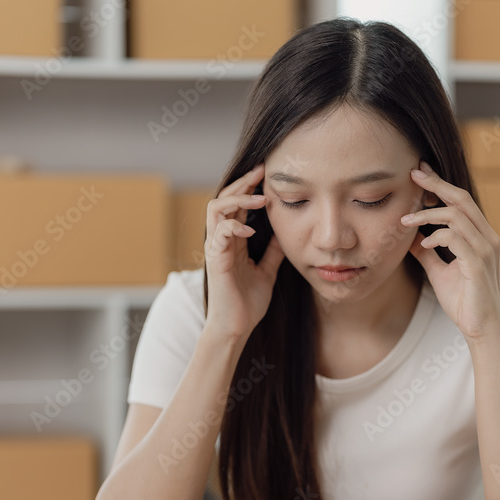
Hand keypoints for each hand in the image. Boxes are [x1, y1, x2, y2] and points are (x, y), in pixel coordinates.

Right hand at [204, 163, 284, 340]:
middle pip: (224, 198)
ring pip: (216, 208)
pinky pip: (219, 232)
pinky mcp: (215, 260)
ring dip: (238, 199)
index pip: (236, 204)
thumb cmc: (248, 303)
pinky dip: (234, 225)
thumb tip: (283, 232)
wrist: (236, 327)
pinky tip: (251, 229)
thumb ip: (272, 251)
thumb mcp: (267, 270)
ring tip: (259, 198)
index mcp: (232, 240)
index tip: (268, 175)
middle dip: (242, 183)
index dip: (249, 187)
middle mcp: (221, 240)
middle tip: (261, 172)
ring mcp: (216, 248)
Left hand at [401, 161, 499, 344]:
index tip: (419, 173)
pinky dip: (436, 236)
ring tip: (405, 221)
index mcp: (481, 236)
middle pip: (461, 199)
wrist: (480, 329)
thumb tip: (410, 238)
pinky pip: (455, 238)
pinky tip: (422, 244)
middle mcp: (487, 237)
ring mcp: (485, 249)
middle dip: (435, 184)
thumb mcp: (439, 272)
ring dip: (427, 214)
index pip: (461, 201)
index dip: (440, 185)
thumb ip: (428, 253)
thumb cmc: (463, 301)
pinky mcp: (478, 264)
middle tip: (412, 175)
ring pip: (456, 216)